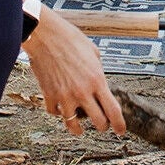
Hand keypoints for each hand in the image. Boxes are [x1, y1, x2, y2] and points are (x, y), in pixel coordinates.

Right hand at [22, 8, 125, 136]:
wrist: (45, 34)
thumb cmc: (69, 38)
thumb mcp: (93, 53)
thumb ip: (98, 71)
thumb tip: (99, 82)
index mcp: (97, 80)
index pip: (113, 111)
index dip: (119, 125)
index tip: (120, 130)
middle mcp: (82, 91)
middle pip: (98, 122)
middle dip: (102, 126)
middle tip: (102, 125)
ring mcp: (64, 95)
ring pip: (74, 124)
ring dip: (78, 127)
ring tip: (79, 128)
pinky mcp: (49, 95)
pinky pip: (55, 112)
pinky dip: (59, 113)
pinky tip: (61, 109)